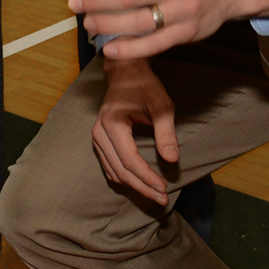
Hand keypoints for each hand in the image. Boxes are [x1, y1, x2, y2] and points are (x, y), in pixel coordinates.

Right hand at [92, 56, 179, 203]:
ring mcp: (96, 137)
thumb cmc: (145, 85)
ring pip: (113, 172)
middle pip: (120, 171)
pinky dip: (124, 177)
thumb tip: (173, 160)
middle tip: (162, 199)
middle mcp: (99, 132)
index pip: (130, 161)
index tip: (164, 188)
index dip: (147, 178)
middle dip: (142, 187)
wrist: (126, 70)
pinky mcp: (99, 140)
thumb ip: (166, 133)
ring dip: (134, 185)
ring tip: (154, 194)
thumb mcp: (161, 105)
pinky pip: (110, 166)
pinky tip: (140, 183)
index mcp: (113, 124)